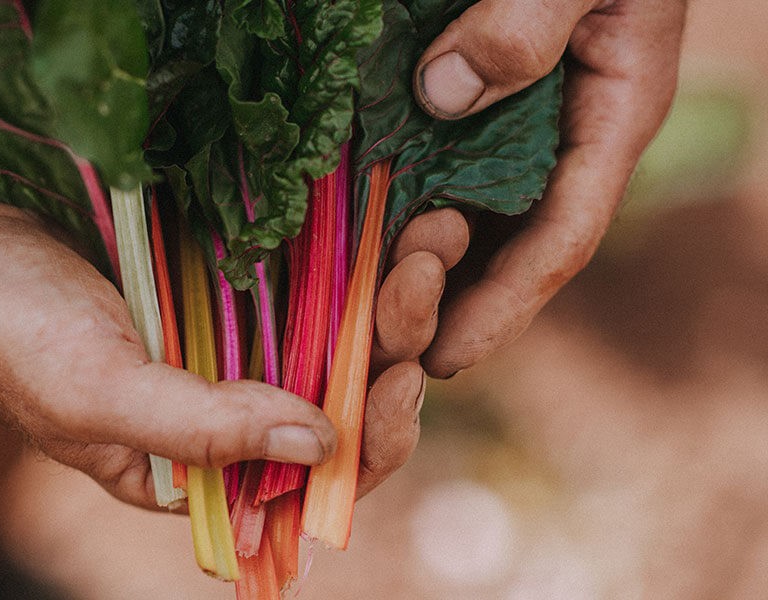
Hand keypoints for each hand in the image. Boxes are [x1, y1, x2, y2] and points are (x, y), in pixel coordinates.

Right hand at [0, 59, 423, 509]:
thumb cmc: (9, 336)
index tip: (398, 387)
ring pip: (328, 337)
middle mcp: (220, 413)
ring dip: (380, 299)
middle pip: (333, 403)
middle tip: (421, 283)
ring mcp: (224, 341)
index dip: (366, 445)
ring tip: (423, 247)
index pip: (305, 481)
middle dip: (388, 353)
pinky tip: (380, 230)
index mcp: (194, 472)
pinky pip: (298, 280)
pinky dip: (341, 261)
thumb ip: (206, 431)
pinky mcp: (221, 280)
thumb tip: (322, 444)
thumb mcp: (100, 398)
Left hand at [386, 0, 685, 378]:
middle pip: (510, 252)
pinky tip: (359, 236)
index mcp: (609, 121)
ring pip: (473, 224)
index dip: (504, 306)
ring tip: (361, 313)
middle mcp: (565, 143)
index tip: (446, 356)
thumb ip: (526, 25)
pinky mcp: (480, 114)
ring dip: (419, 270)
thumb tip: (442, 94)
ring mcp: (522, 132)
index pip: (560, 239)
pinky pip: (442, 177)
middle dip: (448, 304)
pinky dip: (403, 212)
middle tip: (381, 344)